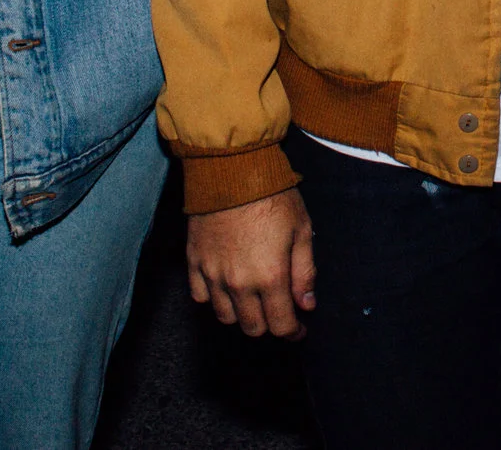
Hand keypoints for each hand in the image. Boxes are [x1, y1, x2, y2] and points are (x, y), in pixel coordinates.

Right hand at [187, 188, 316, 338]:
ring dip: (242, 315)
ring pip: (225, 317)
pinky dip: (213, 299)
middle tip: (278, 312)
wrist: (232, 169)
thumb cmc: (272, 195)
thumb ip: (305, 272)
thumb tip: (306, 305)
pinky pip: (200, 296)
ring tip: (253, 300)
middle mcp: (239, 283)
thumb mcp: (302, 229)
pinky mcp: (194, 262)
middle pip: (252, 327)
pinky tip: (226, 287)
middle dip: (269, 325)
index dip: (293, 332)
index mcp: (270, 276)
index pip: (280, 325)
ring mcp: (213, 274)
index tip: (298, 329)